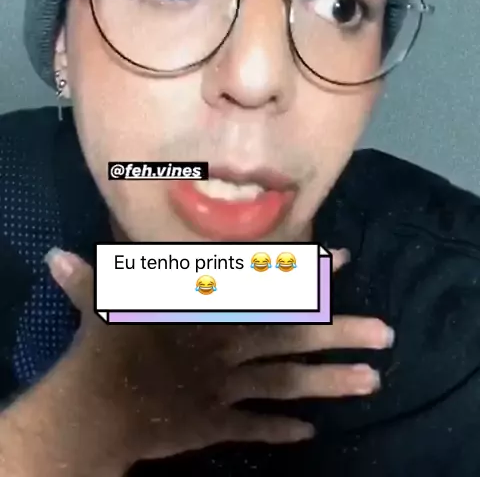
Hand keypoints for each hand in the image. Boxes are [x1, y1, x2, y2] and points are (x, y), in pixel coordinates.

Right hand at [46, 247, 392, 469]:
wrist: (94, 410)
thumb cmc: (103, 344)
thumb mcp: (107, 296)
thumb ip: (101, 270)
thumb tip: (63, 251)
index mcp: (210, 305)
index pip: (266, 283)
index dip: (307, 272)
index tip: (346, 263)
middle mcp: (228, 341)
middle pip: (293, 336)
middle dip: (342, 331)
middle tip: (387, 332)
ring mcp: (226, 384)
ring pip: (287, 381)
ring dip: (330, 381)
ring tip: (373, 381)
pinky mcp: (216, 421)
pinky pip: (255, 424)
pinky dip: (281, 428)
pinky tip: (311, 432)